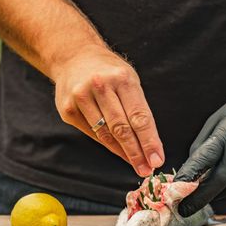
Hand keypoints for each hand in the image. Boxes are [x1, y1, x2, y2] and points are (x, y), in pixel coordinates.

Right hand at [52, 46, 163, 176]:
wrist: (74, 56)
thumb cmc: (108, 72)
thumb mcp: (128, 80)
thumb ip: (137, 108)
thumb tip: (149, 143)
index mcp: (122, 78)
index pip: (139, 116)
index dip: (149, 141)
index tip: (156, 159)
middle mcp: (100, 86)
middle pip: (122, 128)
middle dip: (137, 152)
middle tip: (146, 168)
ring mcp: (81, 97)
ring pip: (106, 134)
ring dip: (123, 152)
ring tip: (136, 164)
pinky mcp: (68, 109)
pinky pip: (92, 133)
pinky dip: (107, 144)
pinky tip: (118, 151)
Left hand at [175, 84, 225, 215]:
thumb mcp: (218, 119)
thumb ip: (202, 146)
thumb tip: (189, 173)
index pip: (205, 158)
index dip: (189, 175)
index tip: (175, 190)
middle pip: (221, 180)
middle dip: (200, 197)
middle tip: (184, 209)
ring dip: (218, 193)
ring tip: (205, 194)